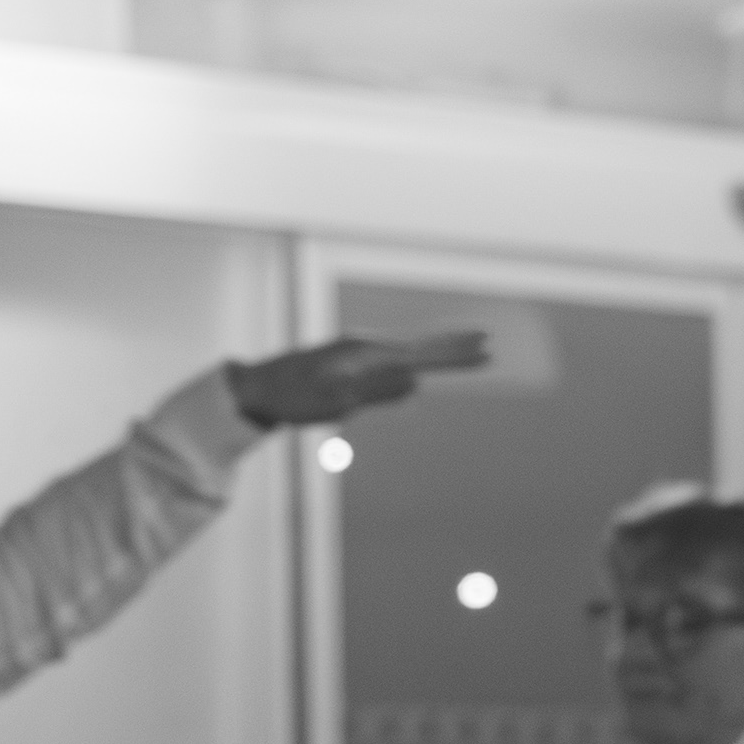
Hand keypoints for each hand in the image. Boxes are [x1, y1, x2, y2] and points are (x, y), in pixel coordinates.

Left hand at [224, 332, 490, 429]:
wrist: (255, 387)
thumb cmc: (292, 399)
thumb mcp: (335, 402)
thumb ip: (377, 391)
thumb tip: (418, 381)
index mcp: (365, 353)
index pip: (422, 355)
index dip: (455, 357)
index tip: (487, 353)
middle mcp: (364, 345)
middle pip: (419, 345)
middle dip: (453, 345)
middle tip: (488, 341)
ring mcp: (355, 351)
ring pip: (406, 348)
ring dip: (436, 348)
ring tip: (464, 346)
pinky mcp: (348, 360)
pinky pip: (391, 354)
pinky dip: (415, 353)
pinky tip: (420, 358)